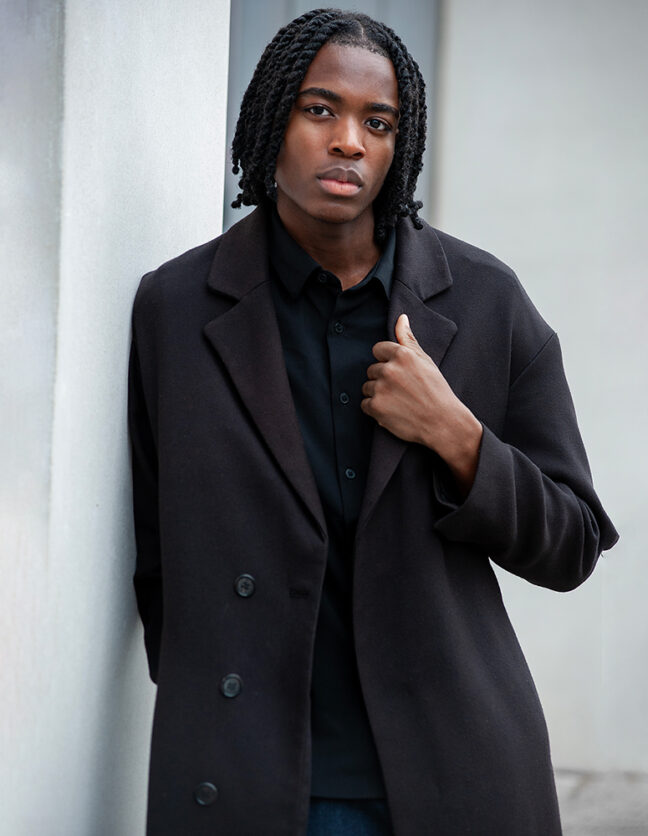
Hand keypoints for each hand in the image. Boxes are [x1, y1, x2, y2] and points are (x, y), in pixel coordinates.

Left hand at [361, 314, 482, 494]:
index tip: (399, 373)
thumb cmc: (436, 390)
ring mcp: (381, 388)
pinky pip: (364, 404)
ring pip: (367, 387)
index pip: (378, 350)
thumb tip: (401, 317)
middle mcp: (389, 369)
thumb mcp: (426, 361)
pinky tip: (392, 411)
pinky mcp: (375, 407)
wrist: (443, 423)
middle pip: (371, 369)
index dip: (387, 361)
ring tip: (398, 401)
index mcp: (402, 355)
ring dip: (377, 394)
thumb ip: (408, 339)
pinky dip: (375, 409)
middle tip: (402, 390)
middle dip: (382, 379)